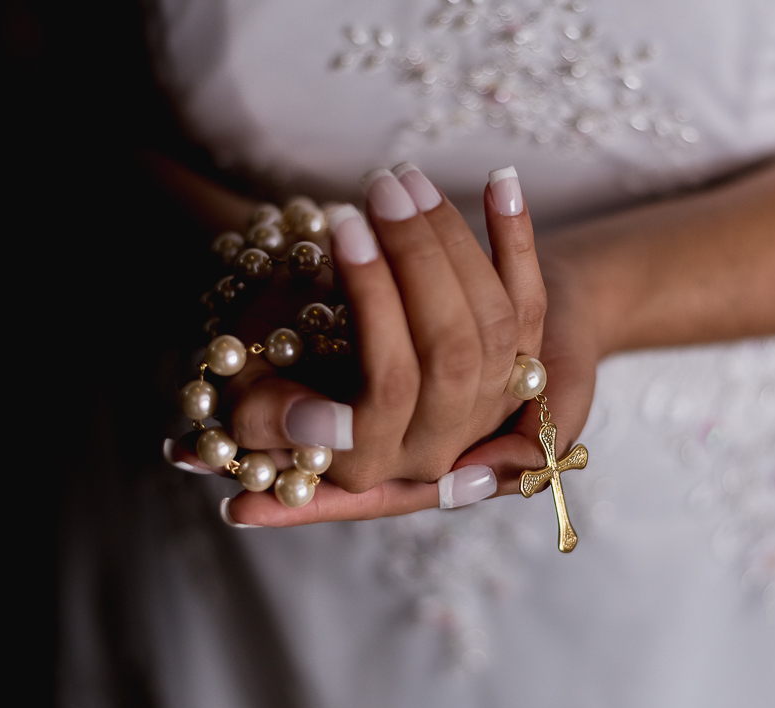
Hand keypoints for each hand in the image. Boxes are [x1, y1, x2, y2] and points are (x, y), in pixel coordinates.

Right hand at [173, 165, 548, 524]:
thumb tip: (325, 422)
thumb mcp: (245, 397)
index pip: (389, 381)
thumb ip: (271, 418)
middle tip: (379, 187)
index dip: (372, 301)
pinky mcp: (518, 368)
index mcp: (369, 461)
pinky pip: (529, 301)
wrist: (309, 357)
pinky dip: (516, 240)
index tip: (341, 225)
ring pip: (493, 320)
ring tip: (405, 179)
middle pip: (451, 348)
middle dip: (417, 256)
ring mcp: (486, 409)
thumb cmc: (263, 369)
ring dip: (453, 240)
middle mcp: (437, 446)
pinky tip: (500, 179)